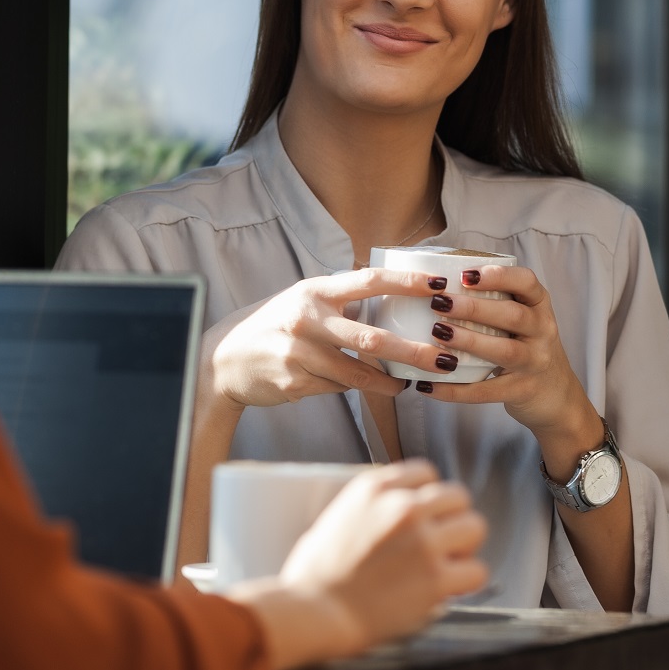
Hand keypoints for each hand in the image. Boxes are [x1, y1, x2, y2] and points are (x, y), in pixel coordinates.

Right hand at [206, 268, 464, 409]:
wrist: (224, 359)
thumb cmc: (272, 326)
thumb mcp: (302, 302)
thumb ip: (339, 302)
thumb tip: (390, 306)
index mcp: (314, 292)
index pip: (368, 281)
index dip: (406, 283)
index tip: (439, 286)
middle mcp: (308, 320)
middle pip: (371, 339)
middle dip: (413, 352)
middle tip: (444, 359)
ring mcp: (300, 353)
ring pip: (357, 373)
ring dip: (387, 383)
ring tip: (406, 384)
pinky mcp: (296, 382)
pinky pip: (336, 388)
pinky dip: (349, 388)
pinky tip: (351, 387)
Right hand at [230, 460, 488, 667]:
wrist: (314, 613)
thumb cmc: (314, 575)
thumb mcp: (337, 518)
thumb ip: (372, 508)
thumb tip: (397, 513)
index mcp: (375, 488)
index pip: (426, 472)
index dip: (428, 496)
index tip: (424, 515)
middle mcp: (404, 508)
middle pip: (457, 497)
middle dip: (452, 519)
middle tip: (441, 542)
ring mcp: (423, 543)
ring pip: (474, 528)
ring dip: (464, 547)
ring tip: (447, 564)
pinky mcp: (436, 580)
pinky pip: (476, 571)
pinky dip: (466, 581)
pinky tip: (448, 589)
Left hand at [419, 265, 600, 458]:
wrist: (556, 395)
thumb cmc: (526, 346)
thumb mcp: (523, 319)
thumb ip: (496, 301)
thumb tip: (438, 286)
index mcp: (539, 306)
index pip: (527, 282)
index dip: (498, 276)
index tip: (465, 275)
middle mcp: (543, 331)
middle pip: (513, 315)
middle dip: (475, 308)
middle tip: (440, 303)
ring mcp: (535, 363)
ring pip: (505, 351)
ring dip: (470, 341)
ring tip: (438, 332)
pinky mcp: (522, 391)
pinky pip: (487, 391)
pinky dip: (456, 390)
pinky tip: (430, 385)